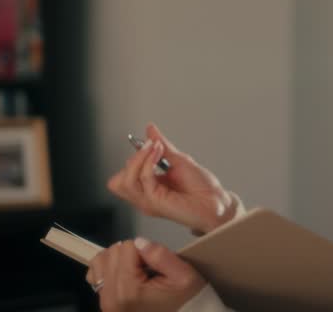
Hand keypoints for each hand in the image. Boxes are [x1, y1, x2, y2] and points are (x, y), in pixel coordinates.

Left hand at [86, 238, 204, 311]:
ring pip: (101, 258)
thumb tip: (139, 241)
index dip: (146, 252)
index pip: (128, 247)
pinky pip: (94, 272)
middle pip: (113, 251)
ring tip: (136, 271)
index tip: (155, 267)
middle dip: (132, 255)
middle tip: (148, 270)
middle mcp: (110, 296)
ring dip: (119, 259)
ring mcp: (103, 300)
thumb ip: (161, 256)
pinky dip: (108, 268)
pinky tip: (124, 275)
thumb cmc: (183, 298)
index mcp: (128, 290)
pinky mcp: (101, 301)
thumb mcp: (184, 276)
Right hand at [107, 123, 236, 233]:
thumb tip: (150, 129)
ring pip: (123, 181)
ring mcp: (147, 201)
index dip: (135, 157)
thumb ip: (162, 145)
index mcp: (149, 187)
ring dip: (139, 158)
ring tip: (156, 148)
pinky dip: (148, 162)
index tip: (150, 143)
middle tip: (152, 146)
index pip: (124, 175)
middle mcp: (145, 195)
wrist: (216, 202)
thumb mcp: (179, 159)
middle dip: (133, 159)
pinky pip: (142, 180)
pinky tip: (159, 153)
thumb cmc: (202, 187)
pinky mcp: (154, 202)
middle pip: (116, 181)